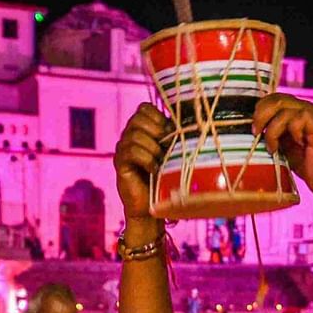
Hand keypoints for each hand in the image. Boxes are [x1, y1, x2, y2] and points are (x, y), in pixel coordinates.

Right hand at [113, 103, 170, 222]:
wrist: (157, 204)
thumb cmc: (169, 176)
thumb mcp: (175, 151)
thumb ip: (176, 134)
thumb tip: (192, 120)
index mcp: (143, 128)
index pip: (144, 108)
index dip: (158, 117)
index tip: (171, 132)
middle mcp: (129, 135)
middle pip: (138, 118)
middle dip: (156, 131)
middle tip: (167, 147)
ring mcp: (123, 148)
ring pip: (135, 135)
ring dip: (153, 147)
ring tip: (162, 161)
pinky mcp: (120, 163)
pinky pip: (131, 152)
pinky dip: (147, 159)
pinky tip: (155, 169)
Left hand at [252, 94, 312, 197]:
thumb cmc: (303, 165)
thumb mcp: (282, 143)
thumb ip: (272, 129)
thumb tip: (253, 123)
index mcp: (299, 110)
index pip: (275, 98)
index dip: (260, 109)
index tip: (254, 128)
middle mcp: (308, 108)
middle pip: (278, 99)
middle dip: (261, 115)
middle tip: (256, 133)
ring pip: (284, 109)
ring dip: (273, 129)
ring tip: (273, 147)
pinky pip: (296, 119)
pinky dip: (289, 133)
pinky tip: (294, 145)